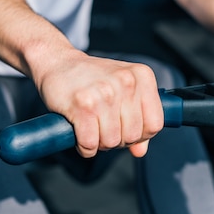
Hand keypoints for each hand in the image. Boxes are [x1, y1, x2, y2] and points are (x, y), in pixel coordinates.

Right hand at [36, 52, 163, 157]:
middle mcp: (126, 82)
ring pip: (111, 141)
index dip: (141, 135)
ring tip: (92, 129)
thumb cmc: (92, 78)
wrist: (58, 62)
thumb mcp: (122, 90)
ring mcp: (104, 93)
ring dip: (99, 144)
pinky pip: (90, 143)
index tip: (126, 130)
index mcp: (141, 76)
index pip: (155, 123)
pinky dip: (85, 147)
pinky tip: (81, 136)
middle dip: (118, 140)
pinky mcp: (82, 104)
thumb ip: (137, 119)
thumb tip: (141, 151)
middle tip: (104, 129)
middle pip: (133, 135)